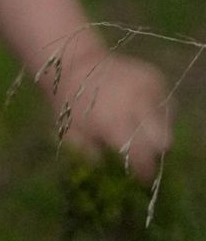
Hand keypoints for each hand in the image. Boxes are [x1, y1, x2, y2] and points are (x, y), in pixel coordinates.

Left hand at [52, 52, 172, 183]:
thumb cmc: (71, 102)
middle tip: (142, 151)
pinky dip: (158, 110)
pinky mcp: (155, 77)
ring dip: (157, 129)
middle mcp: (136, 103)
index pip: (141, 155)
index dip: (144, 171)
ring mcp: (149, 87)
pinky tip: (142, 110)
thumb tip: (105, 166)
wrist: (76, 63)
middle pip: (164, 140)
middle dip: (154, 150)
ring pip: (168, 121)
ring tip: (138, 126)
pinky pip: (167, 102)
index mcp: (113, 121)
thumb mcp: (71, 132)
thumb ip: (88, 153)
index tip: (141, 177)